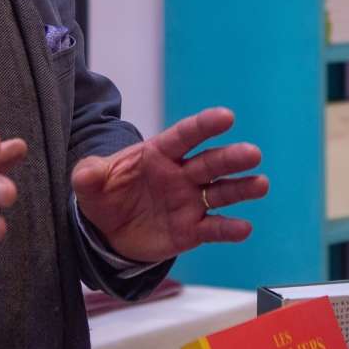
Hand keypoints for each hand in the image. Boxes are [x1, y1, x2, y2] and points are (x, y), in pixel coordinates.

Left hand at [71, 107, 269, 263]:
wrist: (109, 231)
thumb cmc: (105, 195)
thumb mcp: (90, 183)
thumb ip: (89, 175)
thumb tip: (87, 173)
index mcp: (159, 153)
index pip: (184, 136)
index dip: (204, 126)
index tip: (227, 116)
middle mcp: (181, 174)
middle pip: (210, 162)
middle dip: (232, 158)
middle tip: (252, 153)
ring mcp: (190, 201)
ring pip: (221, 192)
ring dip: (242, 188)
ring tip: (261, 185)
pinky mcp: (192, 229)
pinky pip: (213, 228)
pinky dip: (229, 229)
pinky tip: (244, 228)